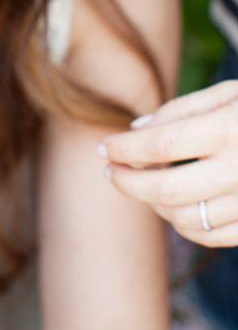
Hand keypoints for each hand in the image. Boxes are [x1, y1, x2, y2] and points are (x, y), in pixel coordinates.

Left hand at [98, 80, 237, 246]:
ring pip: (185, 218)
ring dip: (153, 204)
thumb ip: (182, 109)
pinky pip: (211, 236)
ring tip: (141, 184)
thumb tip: (135, 131)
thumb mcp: (230, 93)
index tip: (104, 147)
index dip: (125, 149)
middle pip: (166, 189)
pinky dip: (182, 224)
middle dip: (128, 183)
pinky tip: (171, 205)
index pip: (161, 144)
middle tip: (110, 171)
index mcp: (230, 129)